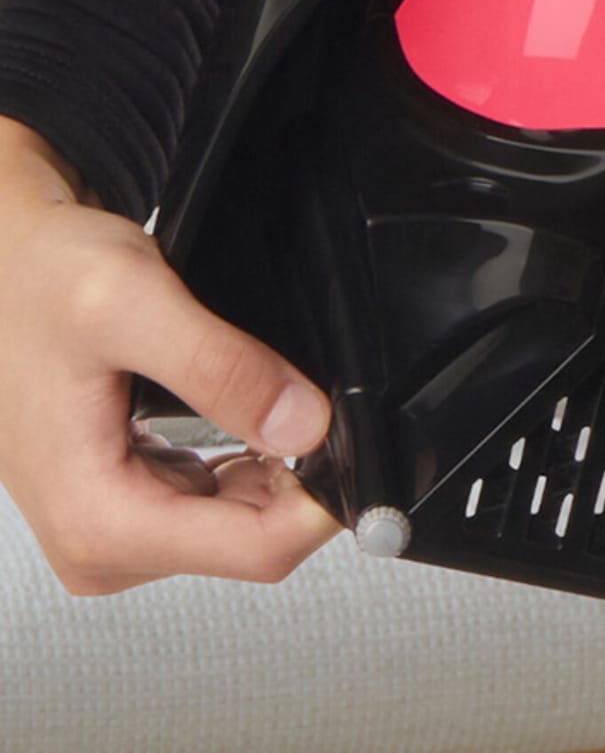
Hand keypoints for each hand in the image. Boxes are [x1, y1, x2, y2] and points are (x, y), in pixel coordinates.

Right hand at [0, 114, 343, 593]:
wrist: (1, 268)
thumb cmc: (38, 282)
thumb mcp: (133, 302)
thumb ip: (221, 367)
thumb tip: (305, 423)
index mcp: (98, 519)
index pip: (254, 552)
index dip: (323, 502)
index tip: (353, 441)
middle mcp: (99, 543)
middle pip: (252, 543)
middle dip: (301, 478)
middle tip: (310, 397)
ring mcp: (111, 529)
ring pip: (241, 524)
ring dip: (276, 466)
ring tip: (271, 395)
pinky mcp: (123, 504)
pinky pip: (216, 503)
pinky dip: (248, 461)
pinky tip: (246, 415)